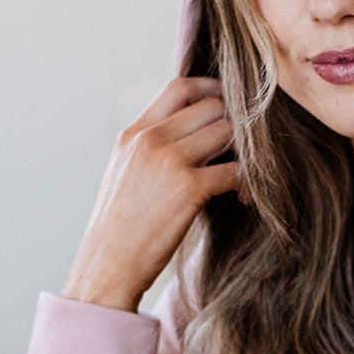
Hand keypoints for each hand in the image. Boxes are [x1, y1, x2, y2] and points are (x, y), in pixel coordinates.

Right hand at [61, 75, 248, 311]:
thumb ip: (150, 149)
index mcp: (134, 133)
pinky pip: (235, 170)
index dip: (210, 90)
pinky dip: (246, 182)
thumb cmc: (119, 228)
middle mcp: (150, 139)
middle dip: (232, 126)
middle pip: (211, 106)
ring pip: (227, 132)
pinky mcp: (189, 188)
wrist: (107, 265)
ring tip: (241, 178)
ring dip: (243, 152)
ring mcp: (169, 161)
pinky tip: (242, 197)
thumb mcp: (124, 173)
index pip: (179, 87)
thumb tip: (189, 139)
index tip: (226, 106)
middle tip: (238, 152)